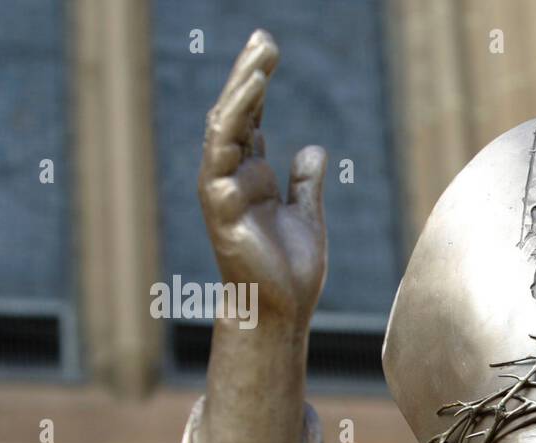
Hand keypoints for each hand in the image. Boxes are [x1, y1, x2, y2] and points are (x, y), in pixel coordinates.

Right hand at [198, 29, 325, 323]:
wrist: (282, 310)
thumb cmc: (291, 269)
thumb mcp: (307, 215)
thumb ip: (305, 182)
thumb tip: (312, 148)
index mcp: (252, 176)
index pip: (250, 119)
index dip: (256, 85)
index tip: (268, 51)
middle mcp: (233, 178)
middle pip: (236, 116)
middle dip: (247, 76)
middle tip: (264, 40)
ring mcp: (224, 191)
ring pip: (224, 129)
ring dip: (240, 93)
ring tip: (260, 61)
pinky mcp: (223, 208)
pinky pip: (223, 158)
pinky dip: (235, 124)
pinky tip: (251, 98)